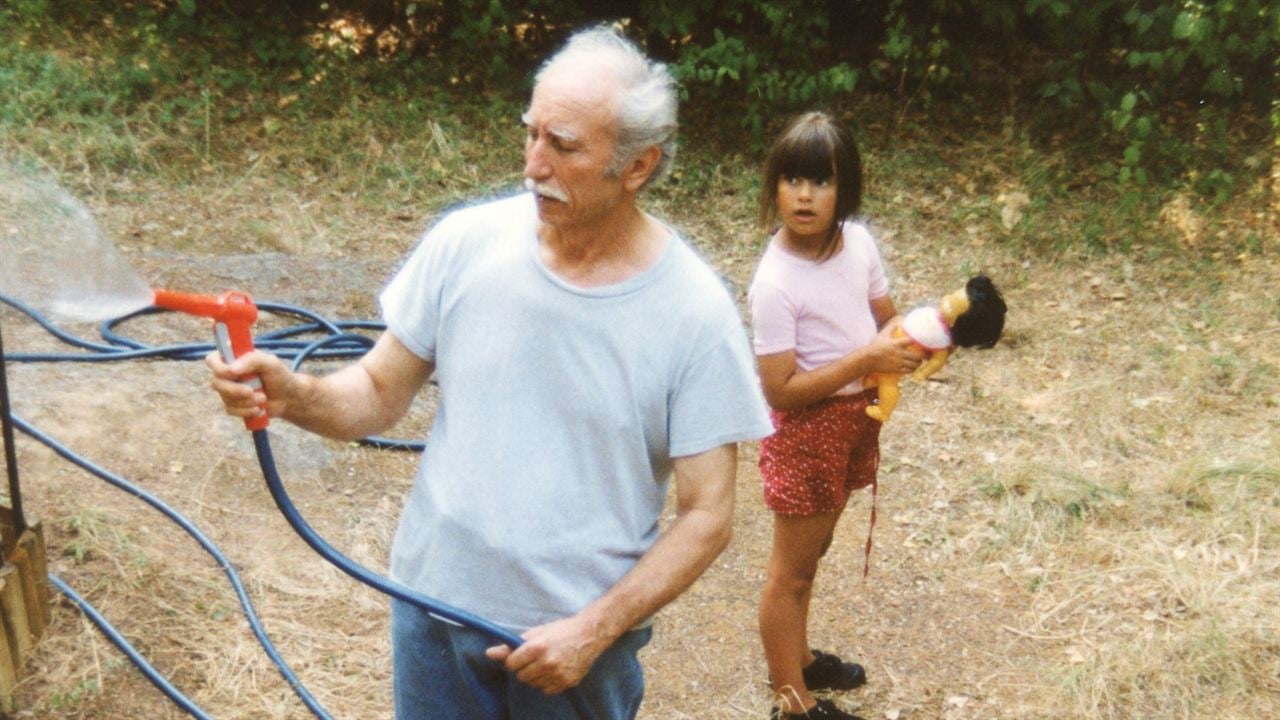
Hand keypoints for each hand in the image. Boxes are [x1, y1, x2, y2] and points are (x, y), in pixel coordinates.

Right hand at [203, 349, 295, 421]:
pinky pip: (231, 410)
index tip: (233, 374)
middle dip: (235, 390)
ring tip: (263, 398)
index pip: (212, 359)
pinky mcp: (233, 404)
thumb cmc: (280, 376)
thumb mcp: (271, 363)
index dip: (218, 368)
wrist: (288, 398)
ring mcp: (229, 390)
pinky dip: (246, 411)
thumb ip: (253, 360)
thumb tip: (232, 369)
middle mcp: (228, 373)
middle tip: (252, 392)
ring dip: (246, 402)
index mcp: (234, 358)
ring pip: (225, 398)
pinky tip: (259, 409)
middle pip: (216, 383)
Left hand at [484, 615, 606, 694]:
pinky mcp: (566, 683)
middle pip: (521, 676)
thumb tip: (488, 654)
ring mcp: (558, 675)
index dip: (513, 660)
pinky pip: (546, 690)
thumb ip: (511, 645)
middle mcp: (547, 662)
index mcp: (538, 647)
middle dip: (524, 668)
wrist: (589, 635)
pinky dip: (546, 682)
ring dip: (535, 676)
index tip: (519, 656)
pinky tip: (554, 670)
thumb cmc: (561, 630)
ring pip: (533, 684)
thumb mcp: (536, 632)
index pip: (511, 664)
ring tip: (546, 663)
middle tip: (535, 658)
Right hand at [867, 323, 923, 374]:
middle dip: (922, 356)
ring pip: (914, 365)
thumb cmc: (875, 346)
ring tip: (918, 362)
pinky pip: (909, 371)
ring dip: (918, 363)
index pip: (911, 341)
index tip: (922, 342)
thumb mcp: (883, 334)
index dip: (919, 341)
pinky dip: (912, 369)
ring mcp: (898, 362)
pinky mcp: (896, 370)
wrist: (868, 359)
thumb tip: (900, 322)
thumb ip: (892, 327)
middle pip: (917, 356)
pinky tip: (912, 367)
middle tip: (922, 355)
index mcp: (896, 344)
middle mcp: (899, 353)